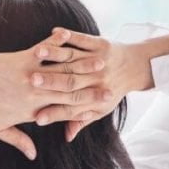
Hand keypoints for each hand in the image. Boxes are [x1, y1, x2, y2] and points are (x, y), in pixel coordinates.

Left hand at [0, 30, 113, 159]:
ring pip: (62, 71)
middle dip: (92, 90)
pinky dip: (57, 44)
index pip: (63, 112)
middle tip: (112, 87)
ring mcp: (30, 75)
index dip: (84, 111)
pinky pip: (45, 51)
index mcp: (32, 111)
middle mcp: (35, 94)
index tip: (102, 109)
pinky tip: (71, 38)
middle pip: (69, 93)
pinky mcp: (22, 58)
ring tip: (102, 61)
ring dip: (84, 65)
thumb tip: (33, 155)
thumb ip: (19, 141)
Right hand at [32, 27, 147, 140]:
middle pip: (70, 82)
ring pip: (74, 58)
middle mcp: (97, 80)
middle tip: (30, 82)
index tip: (37, 118)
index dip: (55, 113)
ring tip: (38, 53)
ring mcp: (99, 60)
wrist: (137, 67)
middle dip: (50, 81)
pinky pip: (83, 39)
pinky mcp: (101, 44)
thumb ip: (81, 121)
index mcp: (94, 98)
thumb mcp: (100, 110)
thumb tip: (67, 137)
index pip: (71, 108)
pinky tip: (55, 31)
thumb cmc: (113, 90)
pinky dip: (70, 35)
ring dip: (55, 54)